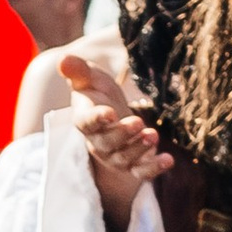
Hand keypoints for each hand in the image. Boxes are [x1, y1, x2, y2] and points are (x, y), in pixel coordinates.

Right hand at [58, 49, 172, 229]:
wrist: (112, 115)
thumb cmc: (98, 95)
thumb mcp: (90, 78)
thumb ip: (79, 70)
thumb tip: (63, 59)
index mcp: (85, 121)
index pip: (87, 123)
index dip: (97, 119)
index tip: (109, 113)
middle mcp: (98, 142)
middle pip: (107, 143)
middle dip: (122, 135)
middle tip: (137, 123)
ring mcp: (116, 155)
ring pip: (124, 158)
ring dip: (139, 149)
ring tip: (152, 136)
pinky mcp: (133, 164)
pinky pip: (141, 171)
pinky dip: (153, 169)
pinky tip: (168, 160)